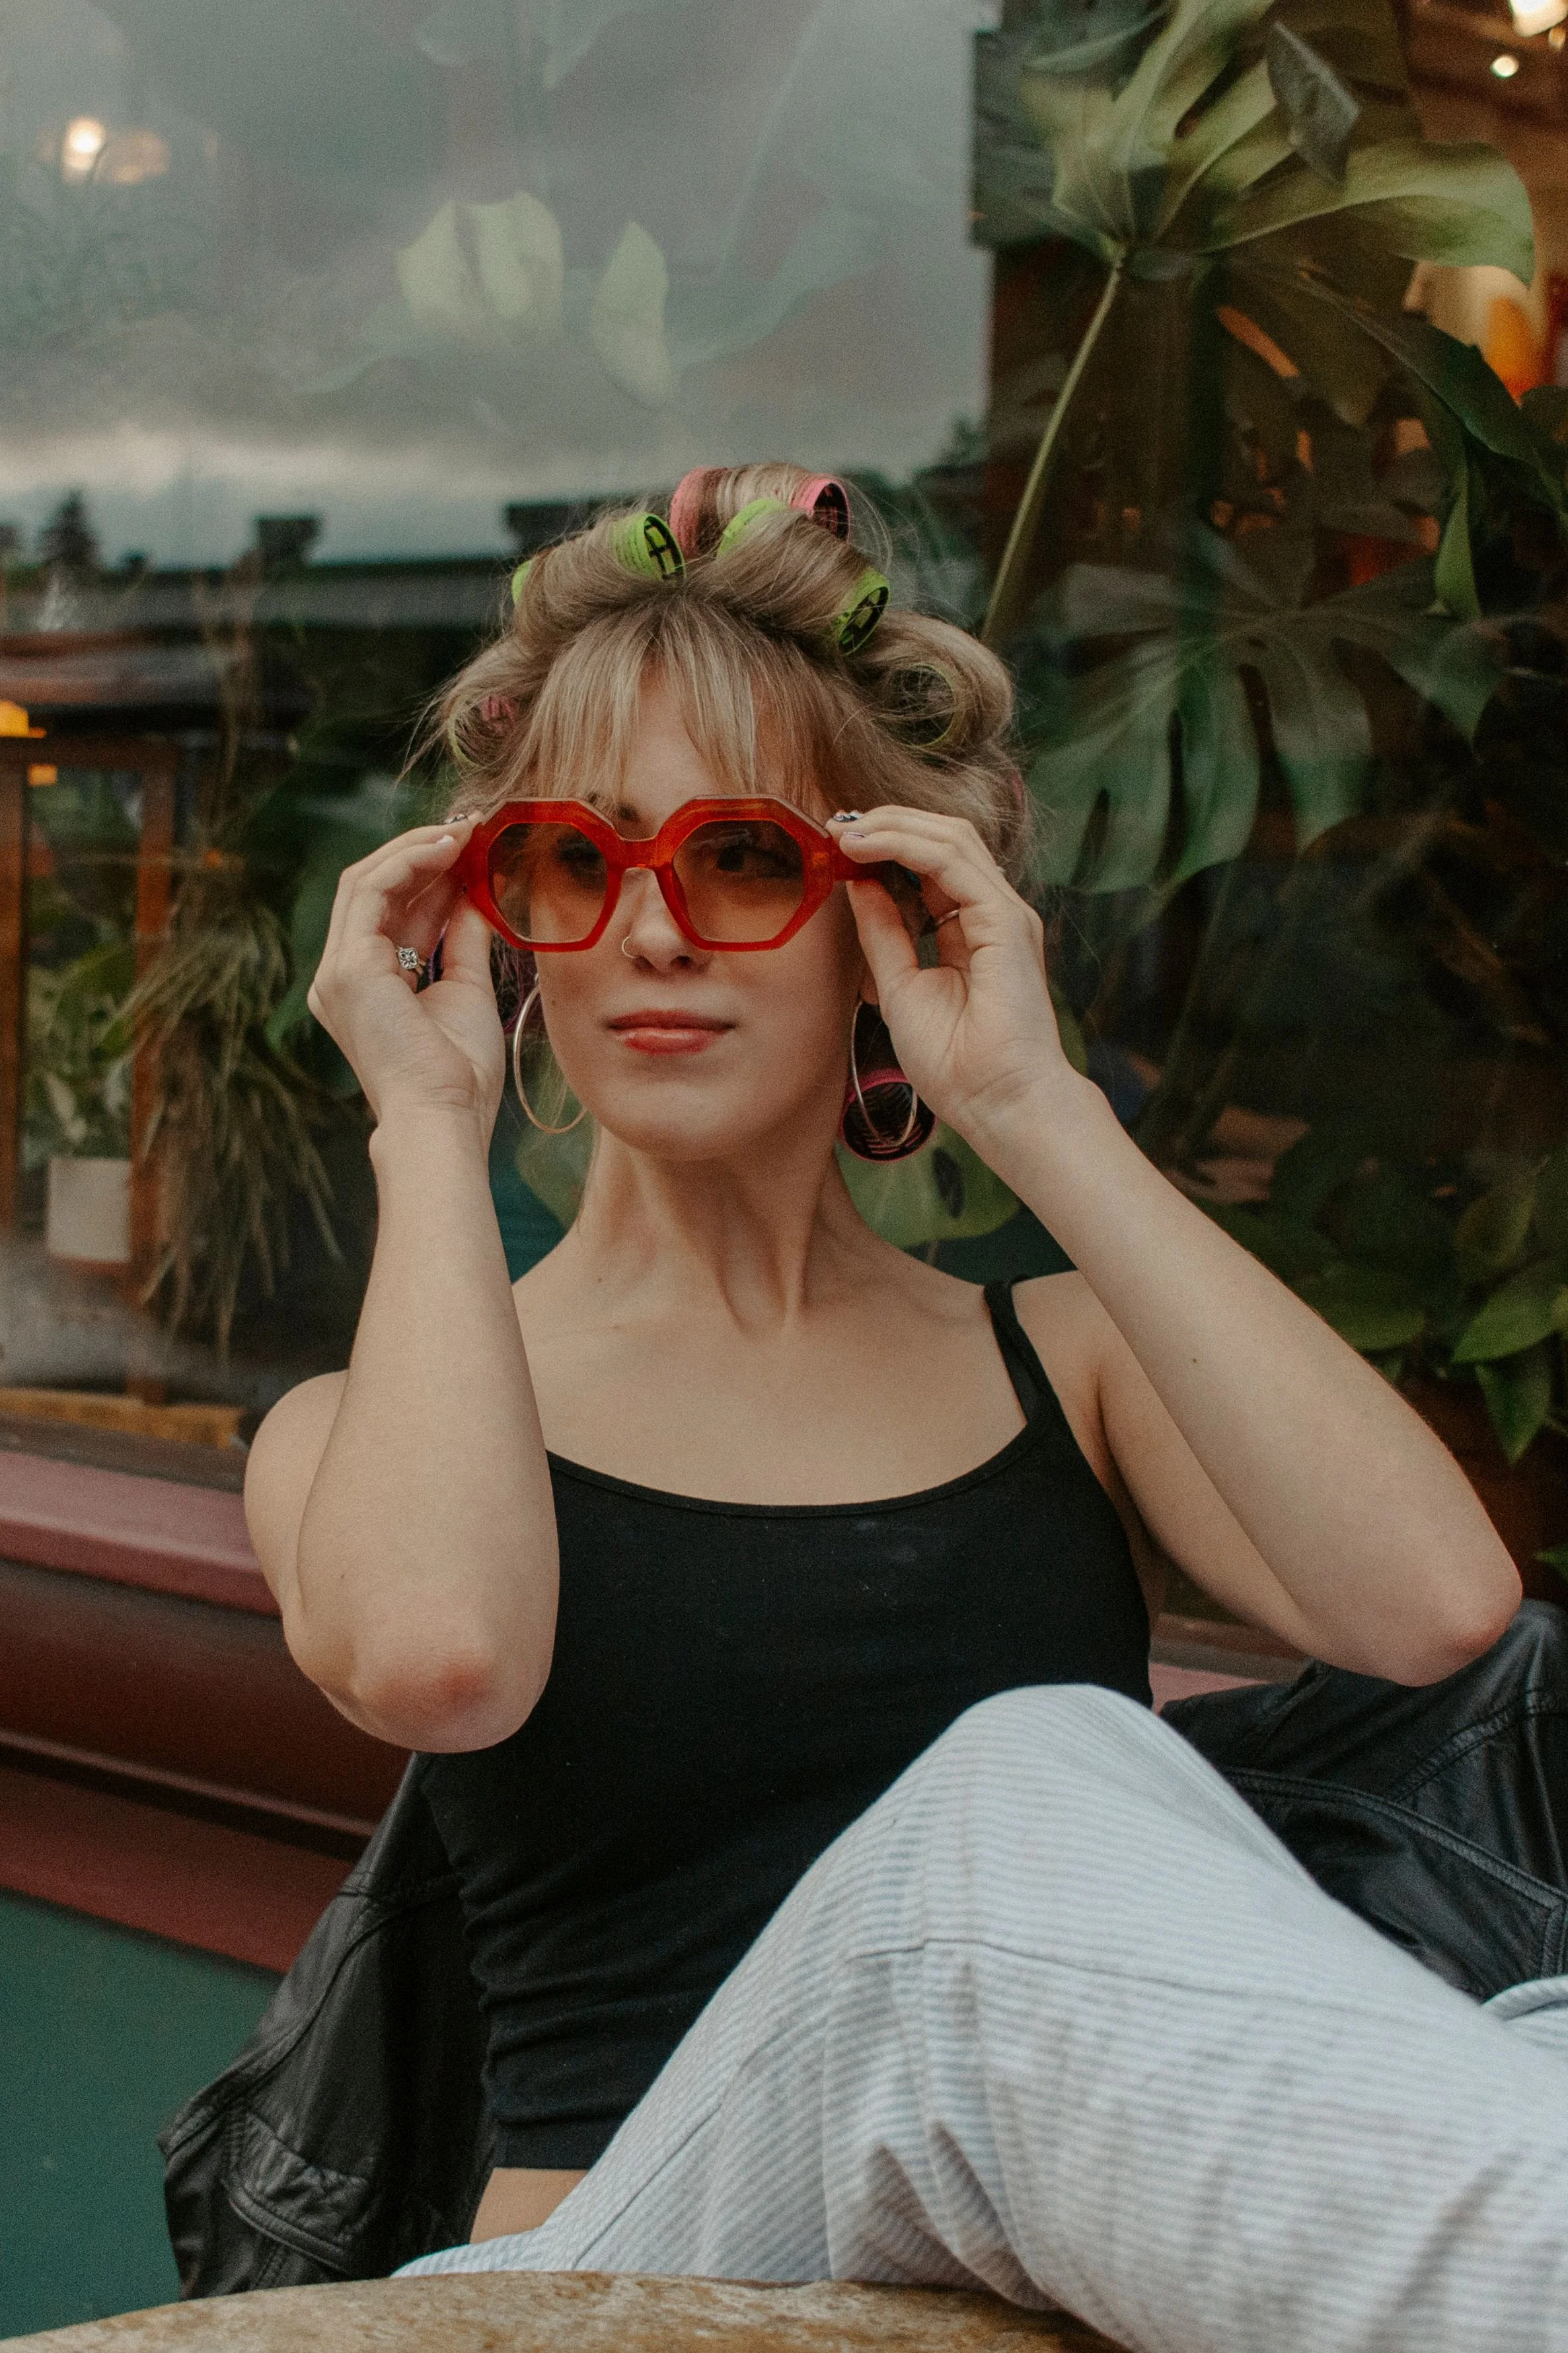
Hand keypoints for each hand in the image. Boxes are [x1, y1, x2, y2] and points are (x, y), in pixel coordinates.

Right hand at [307, 818, 505, 1133]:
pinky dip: (407, 863)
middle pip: (373, 890)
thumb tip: (475, 894)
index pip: (392, 911)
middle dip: (420, 853)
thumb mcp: (467, 990)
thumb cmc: (458, 1074)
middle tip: (468, 826)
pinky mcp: (346, 967)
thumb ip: (465, 939)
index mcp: (366, 986)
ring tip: (463, 830)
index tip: (472, 849)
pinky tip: (447, 848)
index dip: (430, 875)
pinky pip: (370, 891)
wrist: (443, 1116)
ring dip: (416, 850)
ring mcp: (337, 970)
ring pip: (365, 881)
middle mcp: (340, 975)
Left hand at [832, 807, 1080, 1149]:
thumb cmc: (957, 1064)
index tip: (837, 844)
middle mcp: (991, 913)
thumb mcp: (899, 987)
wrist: (998, 1102)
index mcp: (971, 930)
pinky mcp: (1005, 920)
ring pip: (951, 837)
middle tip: (836, 824)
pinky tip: (866, 847)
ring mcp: (1003, 913)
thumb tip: (857, 885)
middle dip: (888, 823)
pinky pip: (952, 862)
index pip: (931, 865)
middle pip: (943, 839)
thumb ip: (883, 933)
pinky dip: (905, 845)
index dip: (885, 846)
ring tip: (845, 830)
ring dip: (892, 825)